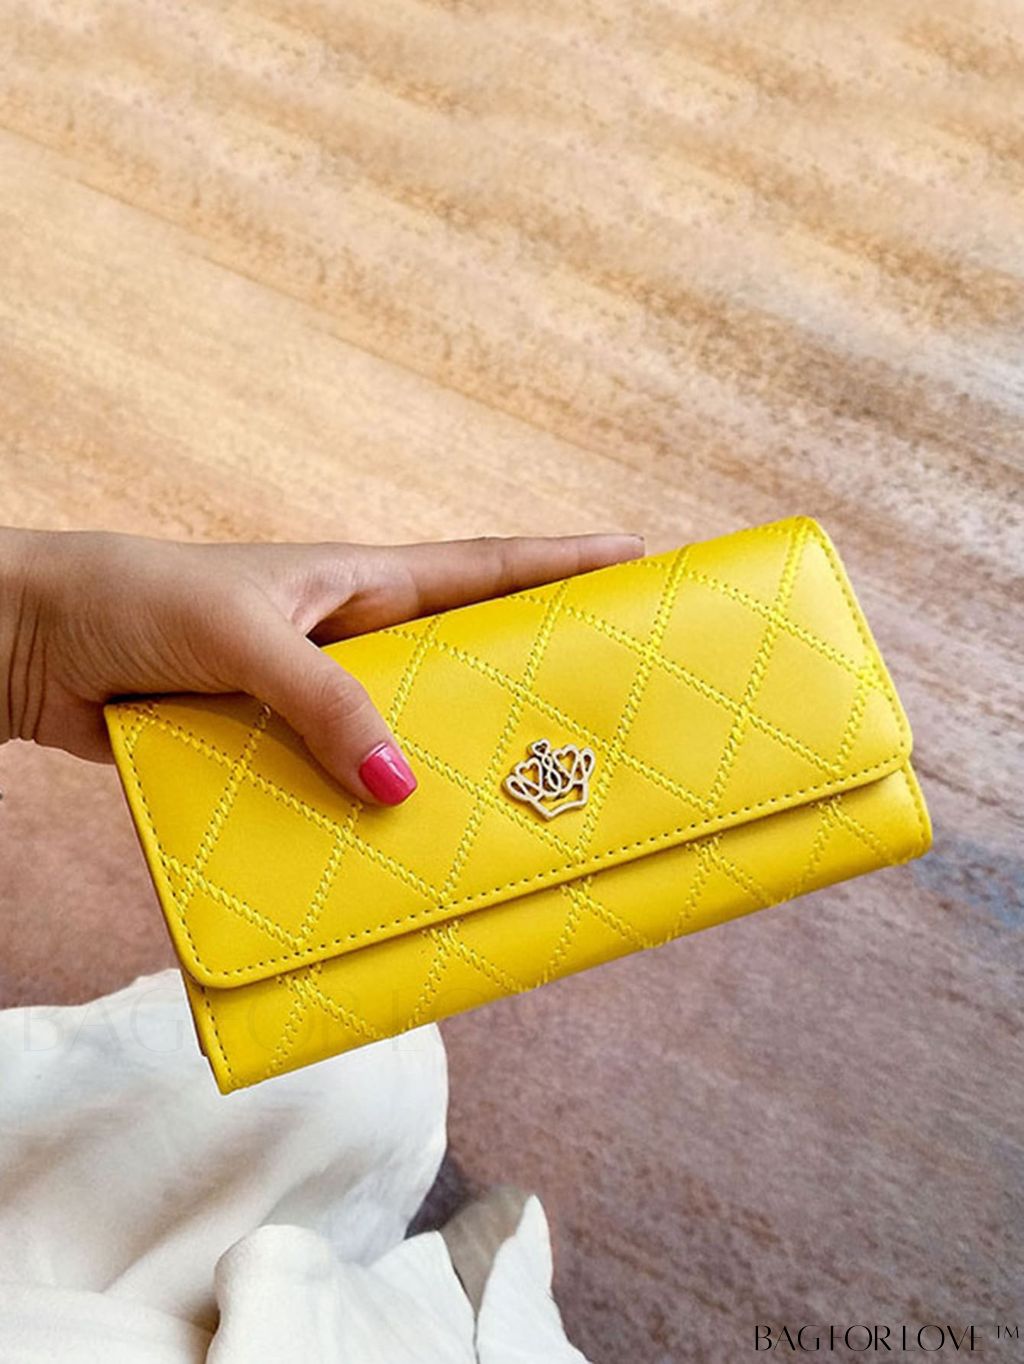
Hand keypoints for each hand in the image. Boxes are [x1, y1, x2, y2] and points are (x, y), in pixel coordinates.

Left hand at [0, 527, 643, 803]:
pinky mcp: (270, 752)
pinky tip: (395, 859)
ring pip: (401, 739)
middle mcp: (349, 643)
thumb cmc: (135, 602)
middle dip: (526, 685)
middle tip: (601, 722)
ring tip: (509, 816)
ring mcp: (312, 701)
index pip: (480, 571)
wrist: (29, 644)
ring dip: (443, 772)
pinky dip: (364, 820)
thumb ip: (322, 703)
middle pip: (460, 664)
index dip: (559, 566)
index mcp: (358, 584)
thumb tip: (400, 789)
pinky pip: (336, 789)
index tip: (637, 561)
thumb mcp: (242, 636)